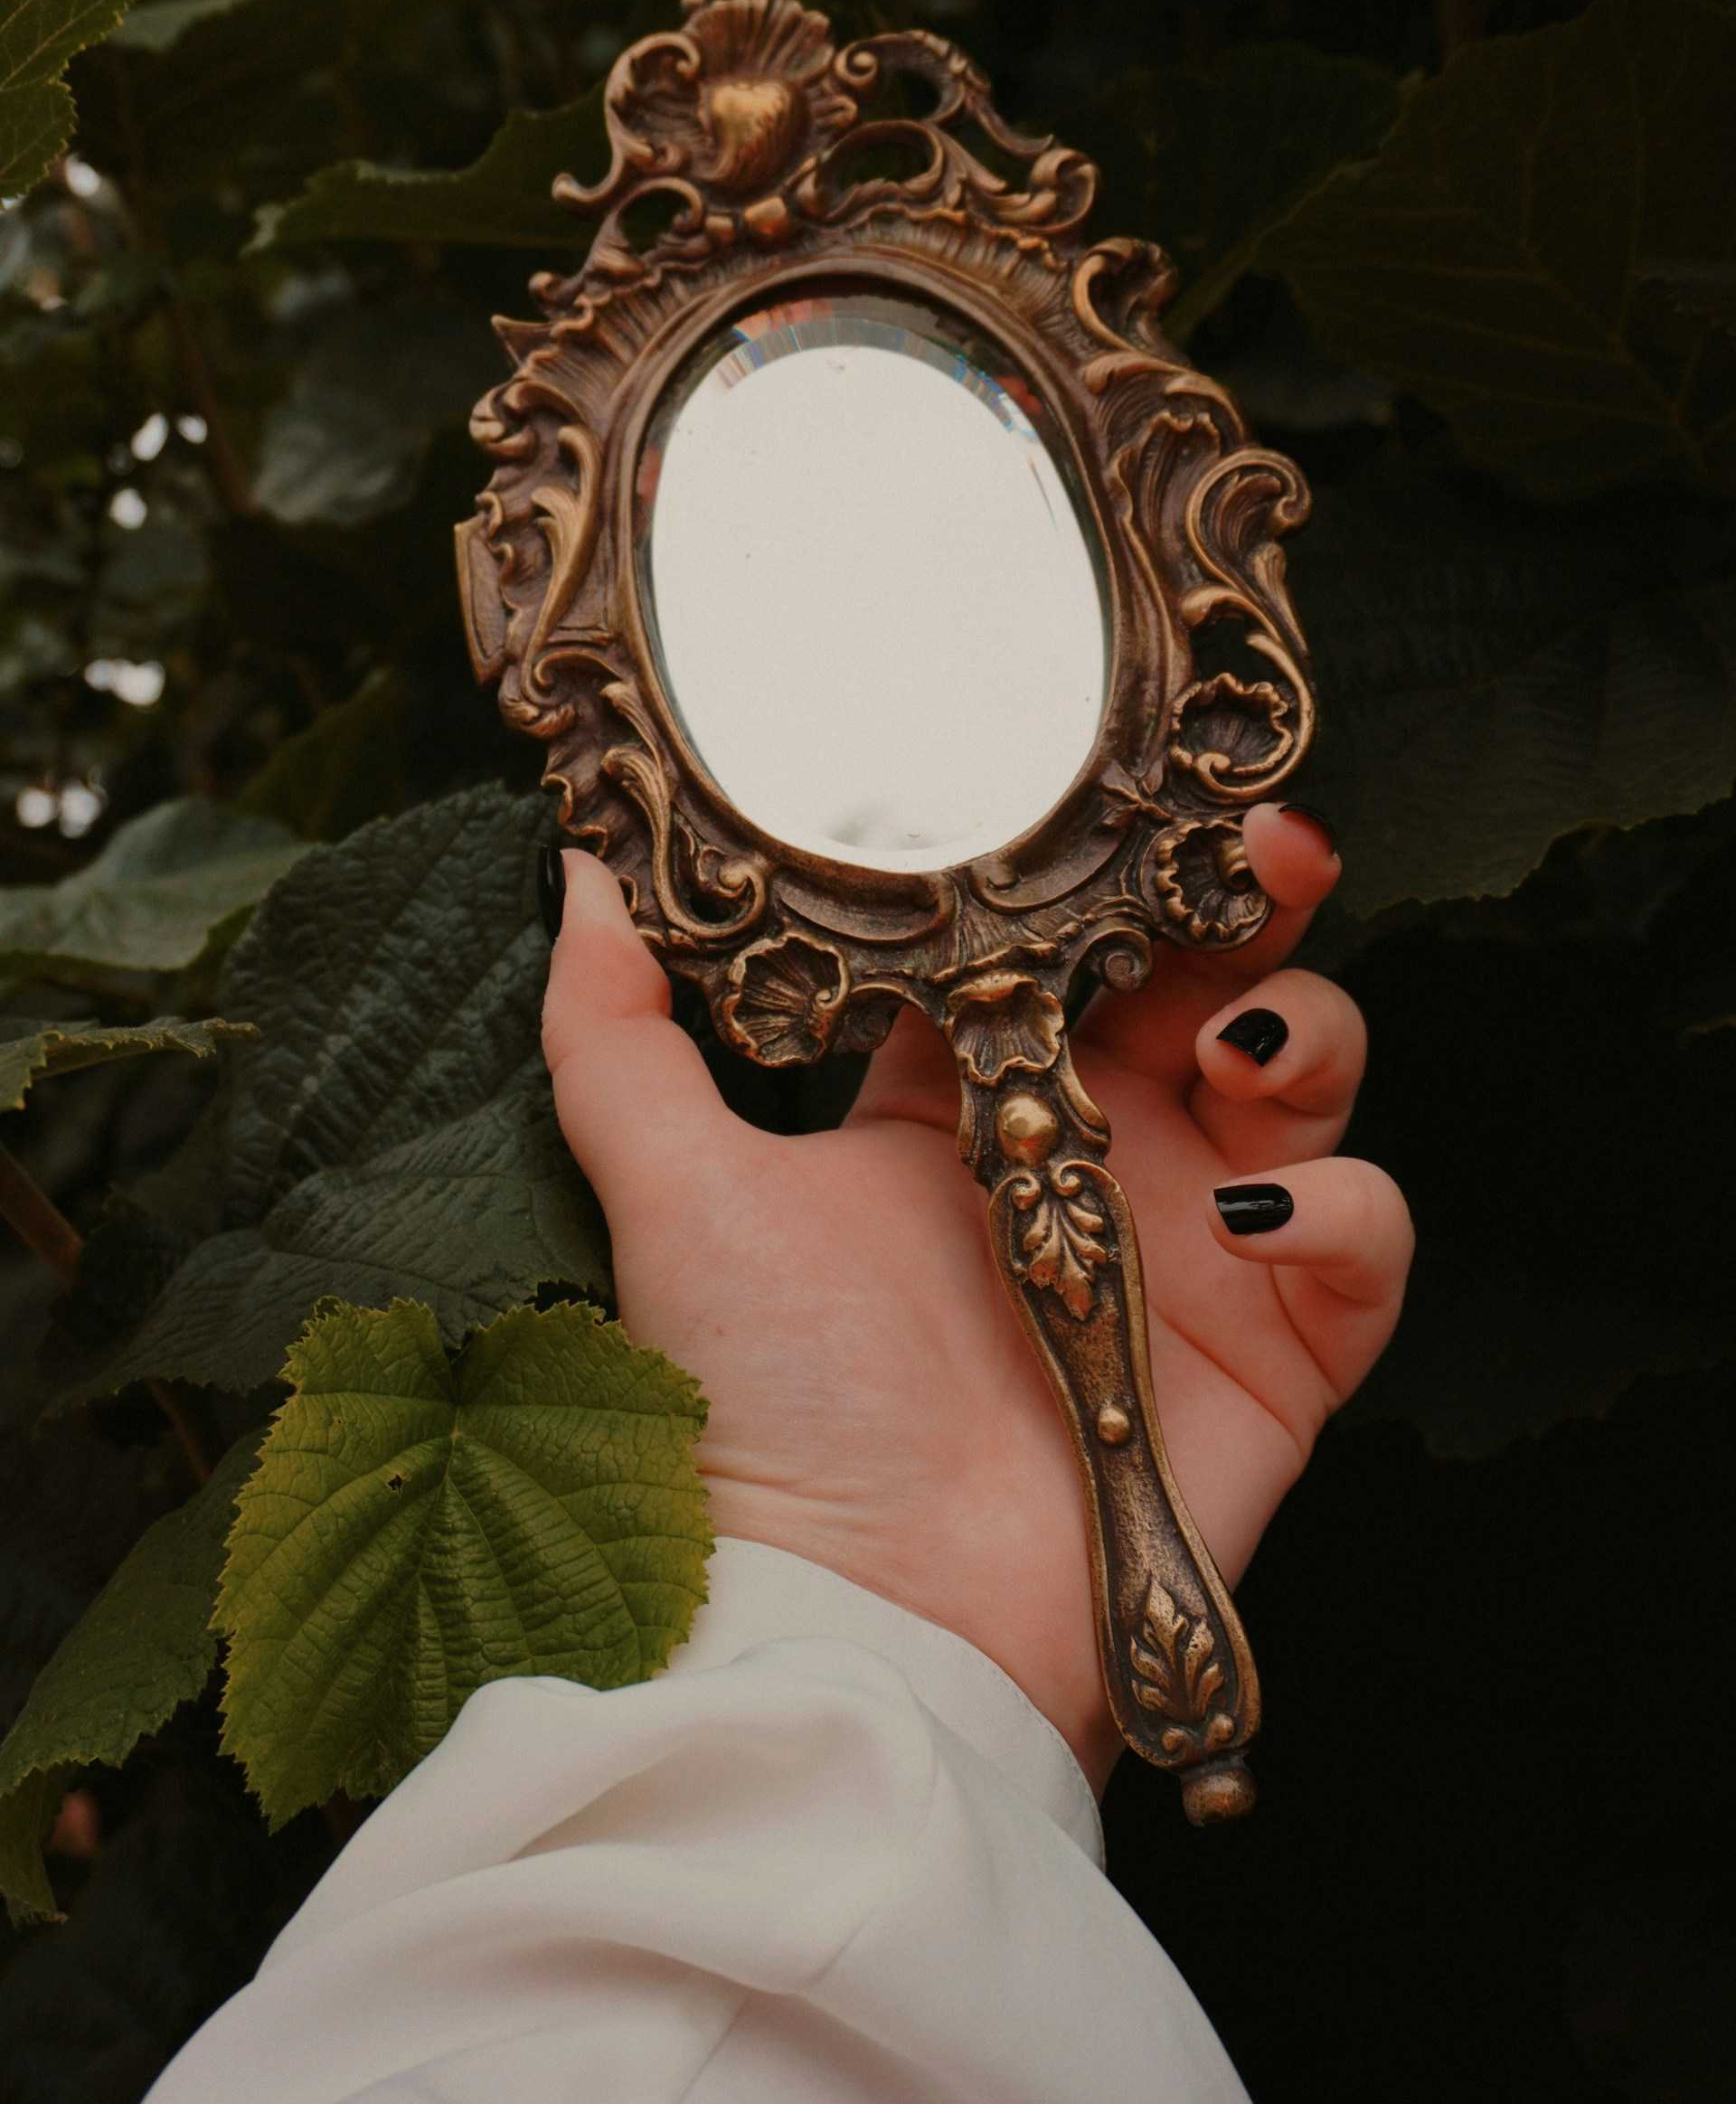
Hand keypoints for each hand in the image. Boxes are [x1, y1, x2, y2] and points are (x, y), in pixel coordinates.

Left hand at [542, 805, 1410, 1790]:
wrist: (867, 1616)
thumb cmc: (764, 1411)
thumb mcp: (675, 1191)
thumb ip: (619, 1032)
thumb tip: (585, 877)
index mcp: (965, 1110)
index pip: (1066, 947)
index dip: (1102, 865)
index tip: (1121, 791)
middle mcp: (1093, 1157)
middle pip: (1208, 983)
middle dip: (1245, 903)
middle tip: (1258, 849)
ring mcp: (1194, 1244)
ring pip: (1306, 1078)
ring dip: (1305, 1028)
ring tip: (1244, 1041)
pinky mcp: (1280, 1344)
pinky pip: (1362, 1232)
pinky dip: (1338, 1202)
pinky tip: (1256, 1208)